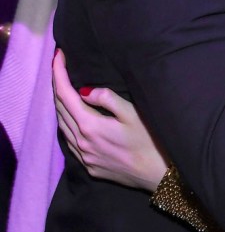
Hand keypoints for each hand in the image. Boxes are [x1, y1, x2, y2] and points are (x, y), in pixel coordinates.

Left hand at [52, 50, 167, 190]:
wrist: (160, 176)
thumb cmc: (151, 142)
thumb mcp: (133, 114)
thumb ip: (107, 98)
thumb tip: (85, 91)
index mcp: (89, 126)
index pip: (65, 94)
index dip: (59, 72)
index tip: (58, 55)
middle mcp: (81, 142)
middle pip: (60, 109)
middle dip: (58, 85)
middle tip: (61, 67)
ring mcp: (84, 156)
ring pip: (62, 125)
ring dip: (61, 105)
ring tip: (65, 88)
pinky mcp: (90, 166)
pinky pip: (69, 141)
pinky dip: (67, 124)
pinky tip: (73, 118)